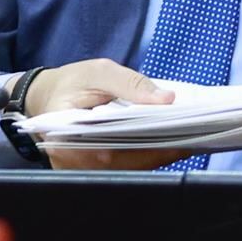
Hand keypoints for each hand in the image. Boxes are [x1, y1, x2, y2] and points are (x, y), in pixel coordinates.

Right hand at [26, 59, 188, 170]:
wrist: (47, 95)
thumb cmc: (70, 82)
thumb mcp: (99, 72)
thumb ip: (131, 84)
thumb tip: (167, 99)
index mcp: (69, 139)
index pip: (119, 152)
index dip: (155, 147)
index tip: (184, 138)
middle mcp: (75, 161)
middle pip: (129, 165)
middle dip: (163, 151)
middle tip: (195, 137)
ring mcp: (84, 168)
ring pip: (131, 168)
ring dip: (158, 154)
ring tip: (186, 137)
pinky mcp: (94, 166)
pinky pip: (127, 165)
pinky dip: (148, 154)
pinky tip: (167, 141)